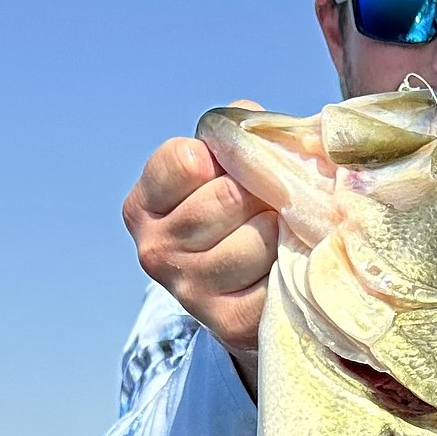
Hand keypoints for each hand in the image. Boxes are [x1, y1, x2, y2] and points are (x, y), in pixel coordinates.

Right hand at [122, 101, 275, 382]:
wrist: (243, 294)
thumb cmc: (235, 216)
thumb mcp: (223, 170)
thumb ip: (233, 135)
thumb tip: (250, 114)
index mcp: (144, 206)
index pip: (185, 160)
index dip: (225, 156)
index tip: (235, 168)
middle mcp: (155, 250)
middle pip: (228, 198)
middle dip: (263, 192)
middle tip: (273, 201)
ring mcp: (189, 290)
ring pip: (256, 239)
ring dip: (281, 230)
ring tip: (281, 231)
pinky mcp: (229, 322)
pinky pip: (276, 278)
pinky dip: (292, 264)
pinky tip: (287, 262)